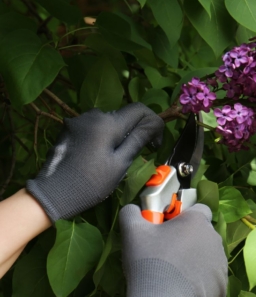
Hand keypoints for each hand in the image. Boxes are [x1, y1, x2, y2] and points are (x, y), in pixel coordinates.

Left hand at [26, 103, 163, 221]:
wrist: (53, 193)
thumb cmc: (91, 182)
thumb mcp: (120, 163)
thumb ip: (138, 139)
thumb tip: (155, 123)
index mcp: (108, 122)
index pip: (139, 109)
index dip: (153, 122)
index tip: (153, 144)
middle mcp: (93, 115)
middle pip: (123, 115)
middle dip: (135, 130)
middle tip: (136, 154)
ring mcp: (78, 121)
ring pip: (108, 121)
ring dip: (117, 134)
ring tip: (114, 157)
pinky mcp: (69, 129)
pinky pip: (93, 127)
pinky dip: (102, 136)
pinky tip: (97, 156)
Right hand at [119, 204, 227, 296]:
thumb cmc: (149, 261)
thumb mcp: (132, 231)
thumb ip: (132, 213)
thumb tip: (132, 208)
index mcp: (197, 221)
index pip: (200, 209)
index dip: (186, 216)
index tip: (171, 227)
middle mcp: (214, 238)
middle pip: (203, 233)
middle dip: (189, 238)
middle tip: (169, 250)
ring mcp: (220, 263)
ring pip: (208, 254)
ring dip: (196, 258)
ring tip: (175, 271)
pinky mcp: (221, 284)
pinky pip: (211, 276)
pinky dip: (201, 278)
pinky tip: (184, 284)